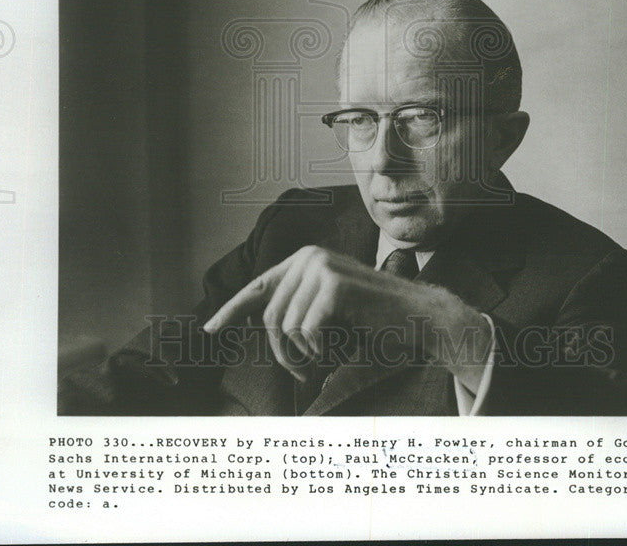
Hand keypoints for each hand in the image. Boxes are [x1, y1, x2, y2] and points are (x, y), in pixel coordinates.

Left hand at [203, 245, 491, 390]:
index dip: (231, 310)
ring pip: (284, 326)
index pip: (259, 286)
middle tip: (303, 371)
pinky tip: (335, 347)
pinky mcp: (334, 284)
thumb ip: (297, 309)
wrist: (417, 319)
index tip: (208, 329)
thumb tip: (258, 322)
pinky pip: (304, 331)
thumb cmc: (374, 321)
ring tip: (320, 360)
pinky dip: (317, 349)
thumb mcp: (328, 312)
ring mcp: (322, 267)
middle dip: (281, 352)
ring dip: (300, 355)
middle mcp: (310, 256)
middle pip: (269, 315)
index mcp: (306, 260)